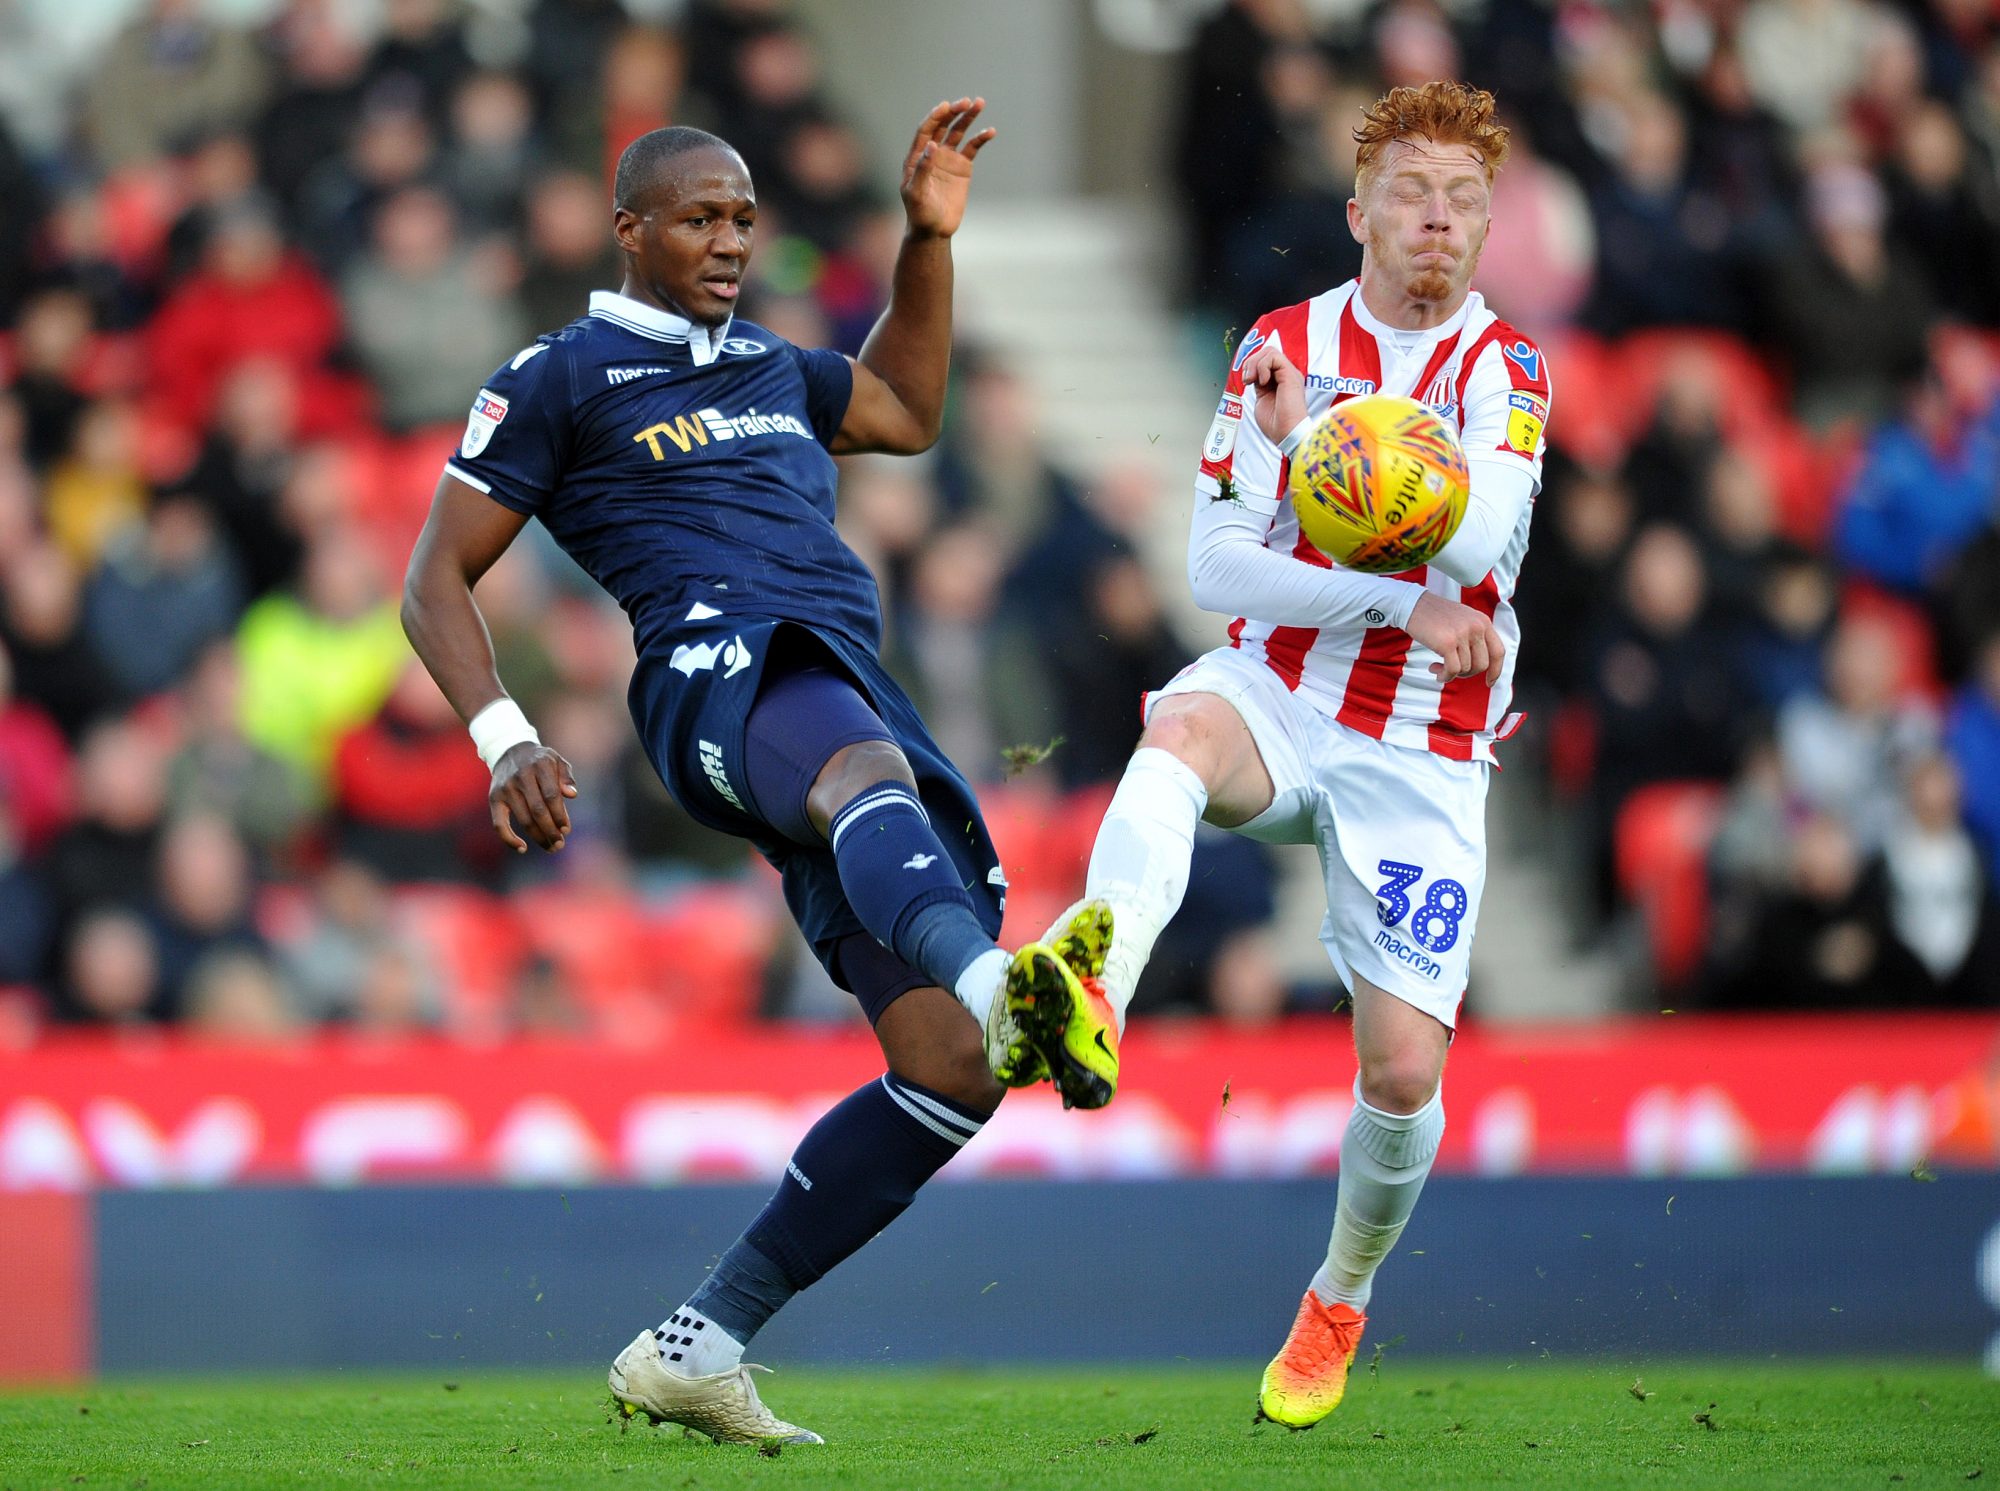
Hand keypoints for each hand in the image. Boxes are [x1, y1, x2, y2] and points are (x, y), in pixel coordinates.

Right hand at [490, 742, 578, 852]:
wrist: (509, 750)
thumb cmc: (539, 760)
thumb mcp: (557, 761)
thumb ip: (566, 776)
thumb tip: (572, 794)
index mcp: (540, 765)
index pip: (551, 795)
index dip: (559, 815)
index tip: (566, 830)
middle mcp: (521, 776)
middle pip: (538, 810)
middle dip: (550, 831)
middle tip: (559, 844)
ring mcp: (506, 788)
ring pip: (523, 819)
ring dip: (538, 837)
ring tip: (550, 847)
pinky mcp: (494, 798)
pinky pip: (499, 823)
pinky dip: (509, 839)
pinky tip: (522, 848)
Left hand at [900, 97, 996, 238]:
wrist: (934, 230)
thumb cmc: (920, 214)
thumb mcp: (917, 193)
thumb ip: (923, 169)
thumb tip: (932, 145)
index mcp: (917, 156)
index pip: (926, 130)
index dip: (935, 117)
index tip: (945, 106)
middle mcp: (932, 153)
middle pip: (943, 126)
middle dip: (954, 112)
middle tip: (967, 102)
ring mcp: (948, 158)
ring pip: (958, 132)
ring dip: (968, 117)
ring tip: (979, 103)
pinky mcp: (962, 167)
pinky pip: (972, 148)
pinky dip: (981, 138)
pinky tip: (990, 131)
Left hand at [1238, 340, 1307, 447]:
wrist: (1287, 434)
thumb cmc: (1276, 424)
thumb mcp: (1261, 399)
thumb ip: (1258, 384)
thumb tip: (1251, 373)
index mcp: (1280, 380)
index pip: (1265, 360)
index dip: (1251, 365)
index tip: (1247, 381)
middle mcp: (1287, 374)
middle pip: (1266, 352)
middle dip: (1251, 362)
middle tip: (1248, 380)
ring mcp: (1289, 373)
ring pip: (1269, 351)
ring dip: (1255, 363)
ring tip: (1253, 380)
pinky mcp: (1290, 374)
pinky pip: (1273, 356)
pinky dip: (1262, 366)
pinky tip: (1263, 381)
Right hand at [1406, 592, 1504, 684]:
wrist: (1413, 605)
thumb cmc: (1435, 616)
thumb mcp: (1463, 621)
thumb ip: (1475, 638)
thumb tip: (1480, 666)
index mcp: (1483, 622)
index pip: (1498, 652)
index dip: (1496, 670)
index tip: (1489, 682)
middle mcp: (1476, 627)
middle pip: (1482, 665)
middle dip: (1467, 673)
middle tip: (1452, 671)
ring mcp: (1462, 634)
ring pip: (1465, 669)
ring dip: (1450, 673)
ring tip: (1438, 666)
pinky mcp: (1447, 643)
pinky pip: (1452, 670)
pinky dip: (1444, 675)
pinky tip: (1434, 670)